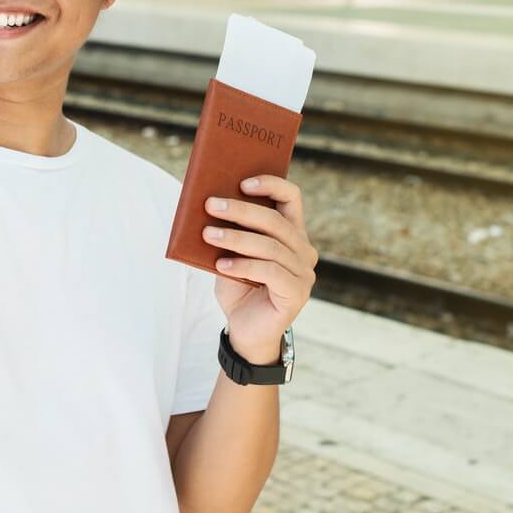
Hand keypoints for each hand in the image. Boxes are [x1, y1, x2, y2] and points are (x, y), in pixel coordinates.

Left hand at [201, 176, 316, 363]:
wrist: (244, 330)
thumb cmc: (238, 287)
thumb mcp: (230, 253)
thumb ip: (229, 232)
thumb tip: (209, 203)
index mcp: (292, 233)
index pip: (292, 198)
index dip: (270, 185)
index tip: (242, 182)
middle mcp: (304, 250)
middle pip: (275, 221)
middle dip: (240, 210)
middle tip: (211, 204)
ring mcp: (304, 273)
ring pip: (270, 246)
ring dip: (236, 238)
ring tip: (207, 234)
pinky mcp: (297, 293)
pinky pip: (270, 271)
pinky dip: (243, 265)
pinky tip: (222, 264)